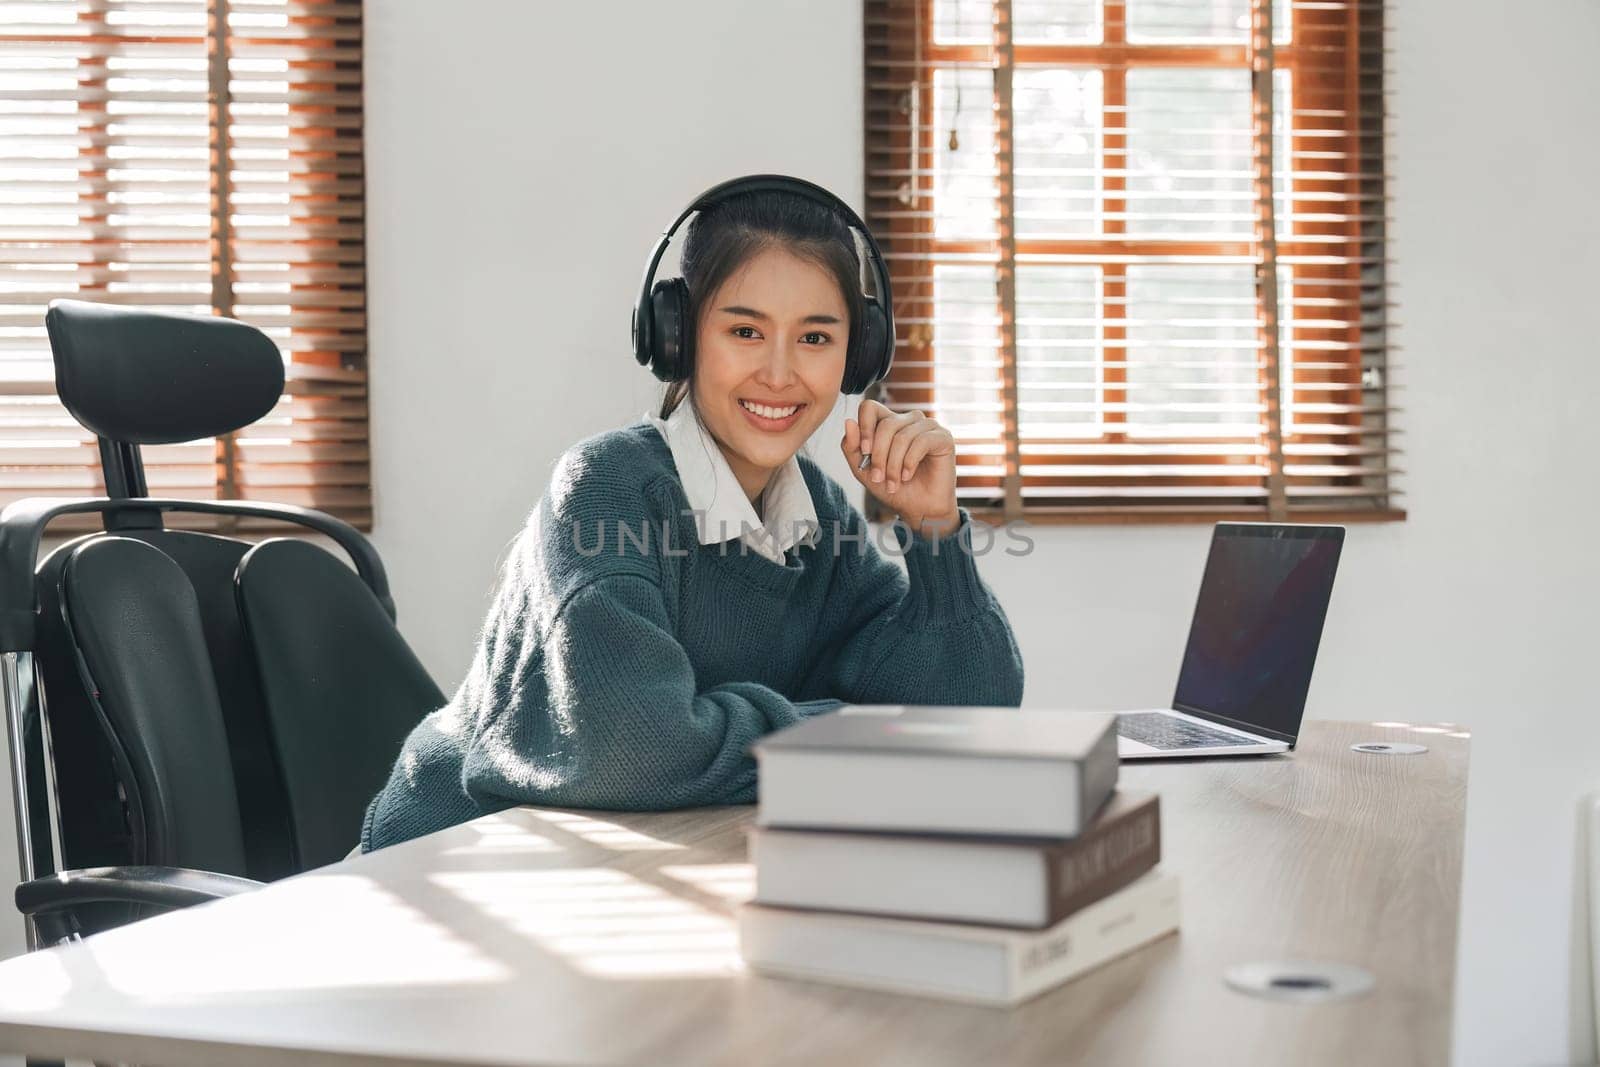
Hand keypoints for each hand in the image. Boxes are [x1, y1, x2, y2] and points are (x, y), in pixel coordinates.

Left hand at [841, 398, 959, 537]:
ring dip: (893, 465)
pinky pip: (921, 441)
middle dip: (878, 456)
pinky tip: (908, 476)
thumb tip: (848, 421)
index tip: (865, 451)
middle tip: (878, 477)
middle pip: (885, 425)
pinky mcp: (943, 437)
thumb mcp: (863, 470)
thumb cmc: (894, 489)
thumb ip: (852, 447)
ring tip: (894, 483)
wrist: (919, 510)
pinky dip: (910, 462)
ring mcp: (927, 426)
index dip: (864, 427)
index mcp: (889, 423)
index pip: (870, 407)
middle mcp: (909, 420)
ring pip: (902, 436)